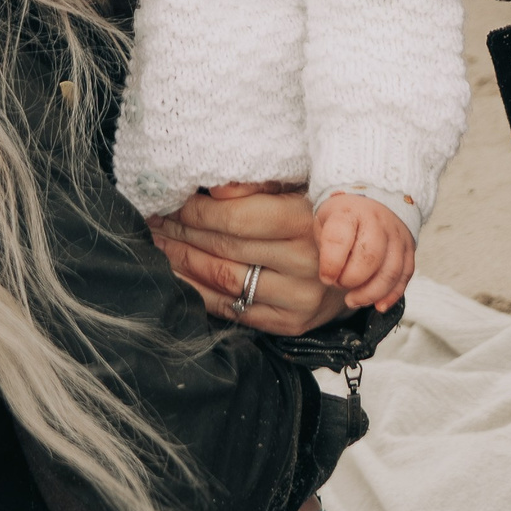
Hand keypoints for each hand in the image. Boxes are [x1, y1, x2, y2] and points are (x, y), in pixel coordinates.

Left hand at [148, 183, 348, 336]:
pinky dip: (199, 293)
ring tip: (159, 246)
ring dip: (183, 263)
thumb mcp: (297, 189)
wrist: (356, 266)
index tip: (170, 202)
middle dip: (181, 233)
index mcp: (306, 221)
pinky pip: (234, 310)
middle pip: (225, 248)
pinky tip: (179, 277)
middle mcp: (306, 262)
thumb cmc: (316, 219)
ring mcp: (299, 298)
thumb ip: (257, 186)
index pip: (236, 219)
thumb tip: (214, 186)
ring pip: (225, 280)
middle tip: (154, 222)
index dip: (196, 211)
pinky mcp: (291, 324)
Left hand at [315, 193, 415, 310]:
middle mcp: (378, 221)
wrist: (374, 200)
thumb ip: (326, 246)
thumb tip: (331, 277)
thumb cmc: (343, 217)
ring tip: (353, 300)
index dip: (332, 263)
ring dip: (371, 293)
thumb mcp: (324, 221)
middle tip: (339, 285)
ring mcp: (397, 235)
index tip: (326, 277)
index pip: (341, 238)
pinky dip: (392, 295)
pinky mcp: (410, 249)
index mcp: (351, 211)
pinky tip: (378, 306)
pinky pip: (405, 276)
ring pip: (391, 271)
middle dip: (352, 279)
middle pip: (370, 257)